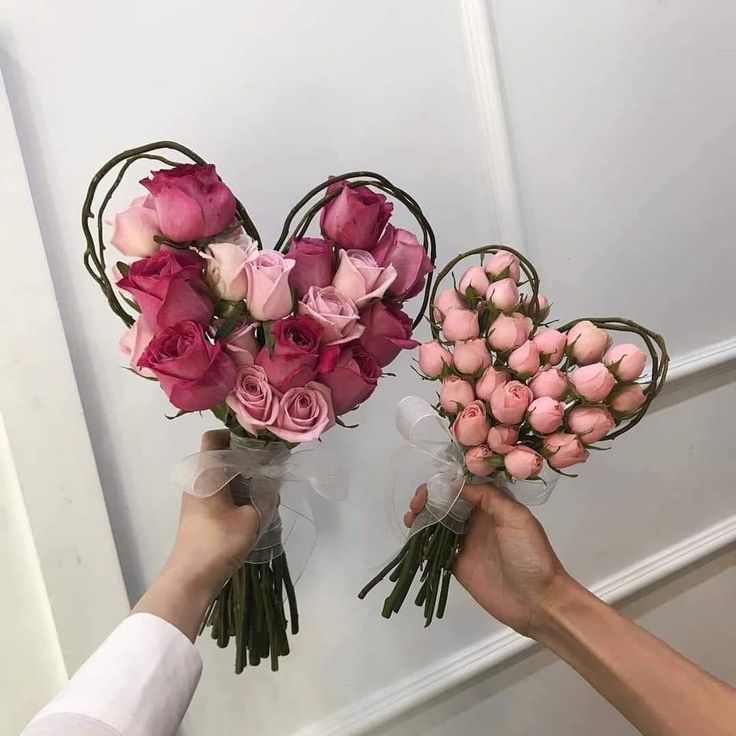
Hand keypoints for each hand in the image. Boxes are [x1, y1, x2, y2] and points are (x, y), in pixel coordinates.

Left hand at [165, 429, 260, 593]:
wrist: (191, 579)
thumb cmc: (218, 543)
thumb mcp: (251, 519)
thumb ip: (266, 497)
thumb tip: (273, 485)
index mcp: (206, 474)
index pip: (214, 438)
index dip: (235, 434)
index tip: (258, 443)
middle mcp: (197, 481)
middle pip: (221, 457)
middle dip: (246, 459)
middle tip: (270, 466)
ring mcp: (197, 498)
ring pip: (222, 476)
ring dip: (243, 479)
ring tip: (266, 488)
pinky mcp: (200, 514)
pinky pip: (220, 493)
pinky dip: (237, 493)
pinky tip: (254, 506)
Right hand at [405, 483, 570, 637]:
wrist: (538, 602)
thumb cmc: (531, 556)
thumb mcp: (516, 518)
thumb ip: (489, 497)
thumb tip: (458, 484)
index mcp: (494, 506)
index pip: (464, 486)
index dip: (444, 483)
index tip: (429, 489)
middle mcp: (478, 520)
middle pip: (447, 502)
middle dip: (428, 499)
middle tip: (416, 505)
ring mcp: (467, 543)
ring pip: (438, 523)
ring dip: (423, 517)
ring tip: (411, 519)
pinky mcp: (458, 564)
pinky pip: (436, 549)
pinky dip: (422, 541)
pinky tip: (413, 538)